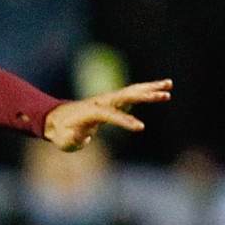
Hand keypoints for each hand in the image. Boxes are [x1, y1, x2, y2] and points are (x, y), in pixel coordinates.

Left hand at [43, 79, 171, 151]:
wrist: (55, 119)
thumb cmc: (60, 132)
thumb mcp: (63, 140)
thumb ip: (72, 138)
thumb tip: (83, 136)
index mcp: (91, 112)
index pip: (111, 115)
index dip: (125, 120)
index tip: (141, 127)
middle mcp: (101, 102)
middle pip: (125, 96)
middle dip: (145, 96)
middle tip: (165, 95)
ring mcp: (107, 100)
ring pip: (131, 91)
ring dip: (150, 88)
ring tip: (169, 85)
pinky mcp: (112, 102)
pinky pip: (131, 95)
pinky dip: (146, 91)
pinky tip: (163, 90)